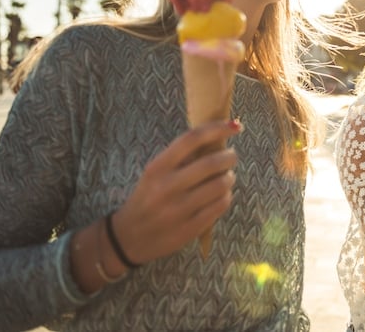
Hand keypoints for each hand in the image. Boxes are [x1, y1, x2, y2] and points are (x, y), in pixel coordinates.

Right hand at [109, 120, 240, 264]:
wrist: (129, 238)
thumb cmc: (147, 198)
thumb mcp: (155, 174)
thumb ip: (180, 158)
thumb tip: (217, 138)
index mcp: (157, 167)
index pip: (192, 139)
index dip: (218, 129)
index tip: (235, 126)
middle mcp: (167, 187)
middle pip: (212, 163)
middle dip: (229, 157)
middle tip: (230, 157)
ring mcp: (179, 209)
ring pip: (220, 185)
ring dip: (229, 178)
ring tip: (226, 177)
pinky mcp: (189, 228)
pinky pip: (220, 206)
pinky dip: (226, 197)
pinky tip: (222, 195)